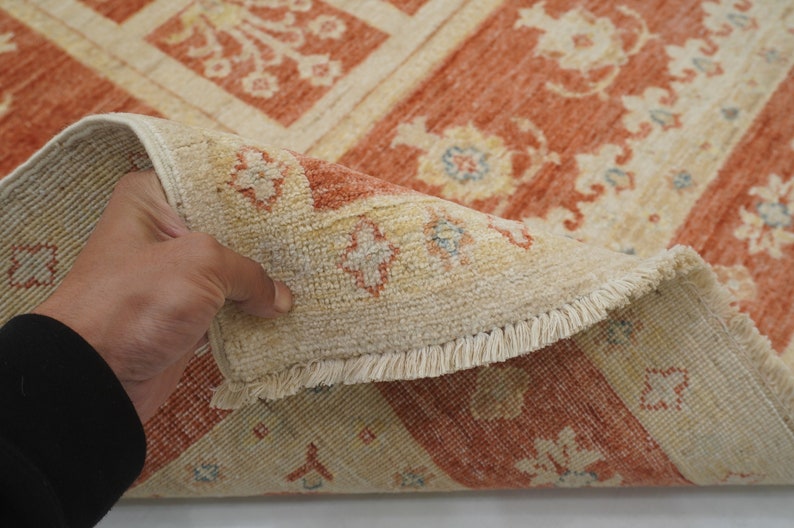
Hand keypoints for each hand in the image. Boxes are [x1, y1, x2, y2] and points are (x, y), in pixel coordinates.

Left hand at [33, 170, 291, 422]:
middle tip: (310, 238)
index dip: (255, 191)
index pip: (214, 183)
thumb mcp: (200, 264)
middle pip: (228, 229)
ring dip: (261, 280)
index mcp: (152, 199)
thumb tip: (280, 298)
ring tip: (308, 273)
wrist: (95, 378)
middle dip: (265, 240)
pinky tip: (285, 307)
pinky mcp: (183, 315)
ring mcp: (174, 276)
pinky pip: (226, 307)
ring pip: (230, 272)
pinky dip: (250, 311)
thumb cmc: (136, 302)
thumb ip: (249, 272)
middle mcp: (162, 232)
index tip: (298, 196)